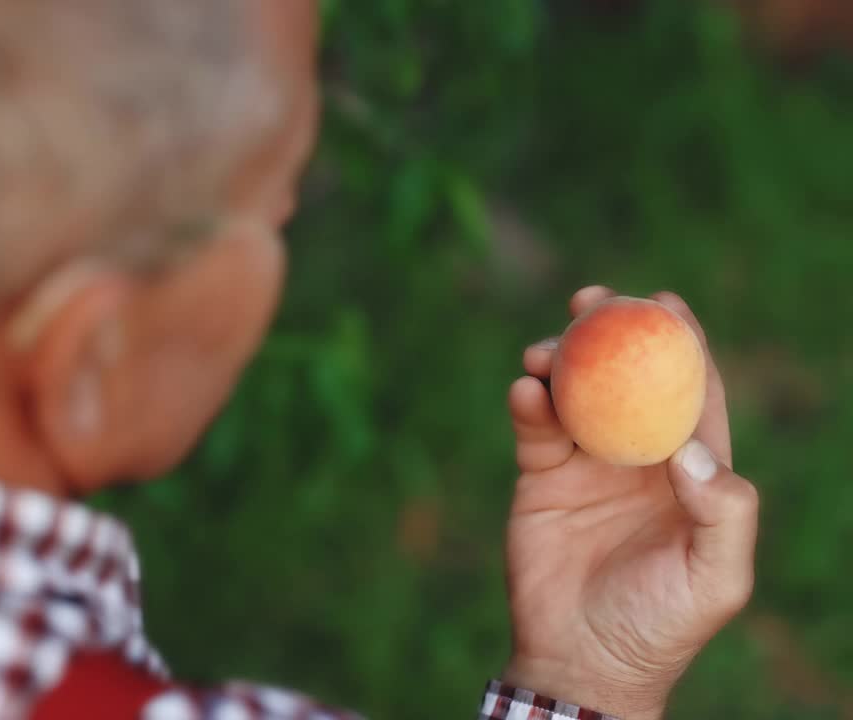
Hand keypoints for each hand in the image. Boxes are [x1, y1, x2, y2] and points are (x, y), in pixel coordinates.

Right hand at [503, 286, 758, 718]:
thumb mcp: (714, 579)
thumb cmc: (660, 625)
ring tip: (546, 350)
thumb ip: (724, 515)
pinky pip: (534, 427)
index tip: (663, 305)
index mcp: (689, 472)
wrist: (580, 661)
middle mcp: (638, 457)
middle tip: (594, 302)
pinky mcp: (540, 476)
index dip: (682, 345)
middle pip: (627, 378)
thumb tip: (690, 449)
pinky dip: (527, 402)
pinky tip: (525, 390)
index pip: (690, 394)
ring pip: (575, 392)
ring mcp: (587, 463)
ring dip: (561, 360)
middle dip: (612, 334)